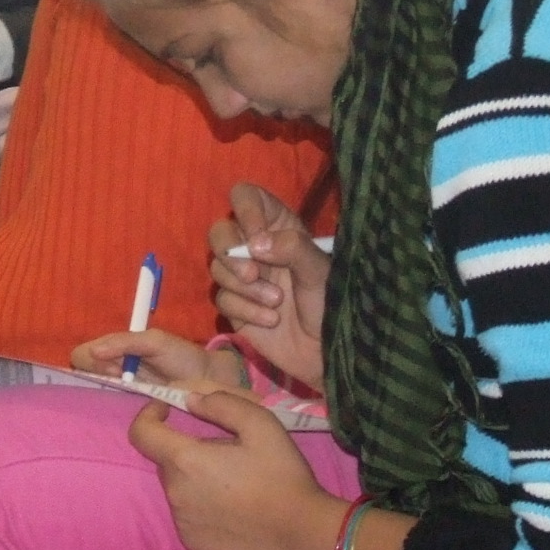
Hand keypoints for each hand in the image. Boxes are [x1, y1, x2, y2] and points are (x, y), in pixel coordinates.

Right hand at [70, 329, 247, 390]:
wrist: (208, 380)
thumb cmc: (181, 356)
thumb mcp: (154, 341)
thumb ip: (124, 342)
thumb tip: (92, 352)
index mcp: (114, 349)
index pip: (81, 355)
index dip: (91, 361)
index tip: (115, 366)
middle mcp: (111, 369)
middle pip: (82, 374)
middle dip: (99, 374)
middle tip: (125, 378)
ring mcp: (119, 390)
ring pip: (92, 392)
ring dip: (108, 389)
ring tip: (133, 388)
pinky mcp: (128, 408)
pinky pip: (108, 407)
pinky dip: (114, 404)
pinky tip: (133, 400)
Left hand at [126, 388, 341, 549]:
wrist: (302, 533)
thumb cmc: (282, 475)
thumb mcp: (261, 424)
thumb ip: (220, 404)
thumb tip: (189, 400)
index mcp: (185, 461)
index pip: (140, 433)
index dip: (148, 414)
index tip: (167, 409)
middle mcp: (175, 492)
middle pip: (165, 461)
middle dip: (185, 449)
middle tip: (224, 450)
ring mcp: (182, 521)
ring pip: (177, 487)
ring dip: (194, 477)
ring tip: (233, 480)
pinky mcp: (193, 542)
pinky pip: (187, 513)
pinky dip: (200, 504)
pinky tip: (232, 506)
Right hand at [207, 182, 328, 391]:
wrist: (326, 353)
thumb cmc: (331, 305)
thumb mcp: (320, 271)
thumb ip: (292, 248)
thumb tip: (254, 243)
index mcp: (278, 228)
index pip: (247, 197)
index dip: (245, 210)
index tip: (256, 238)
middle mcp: (256, 248)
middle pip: (220, 231)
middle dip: (230, 253)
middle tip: (252, 273)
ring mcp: (242, 277)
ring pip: (217, 267)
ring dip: (246, 288)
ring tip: (276, 302)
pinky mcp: (234, 306)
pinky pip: (222, 298)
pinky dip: (245, 309)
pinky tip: (270, 320)